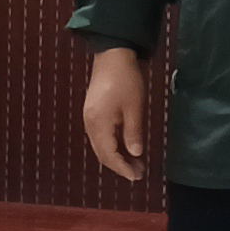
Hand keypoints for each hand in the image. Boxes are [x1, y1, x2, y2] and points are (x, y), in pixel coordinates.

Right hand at [80, 44, 151, 183]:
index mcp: (99, 124)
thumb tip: (135, 154)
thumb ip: (133, 133)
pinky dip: (112, 145)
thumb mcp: (134, 108)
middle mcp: (90, 124)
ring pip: (101, 146)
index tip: (137, 176)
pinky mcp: (93, 111)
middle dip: (120, 165)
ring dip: (117, 156)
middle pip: (102, 153)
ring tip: (135, 162)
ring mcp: (90, 117)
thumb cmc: (126, 79)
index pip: (109, 155)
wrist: (113, 54)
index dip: (123, 168)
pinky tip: (125, 146)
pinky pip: (101, 136)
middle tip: (139, 172)